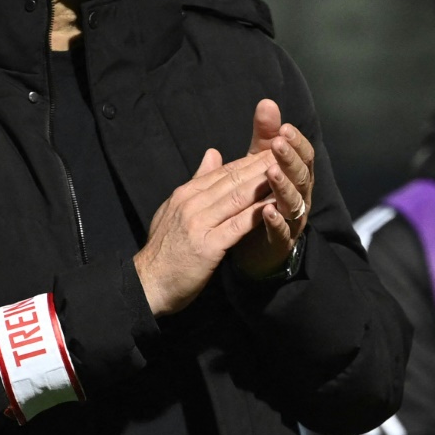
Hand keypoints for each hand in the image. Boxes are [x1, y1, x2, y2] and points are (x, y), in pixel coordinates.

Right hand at [134, 148, 274, 315]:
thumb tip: (212, 153)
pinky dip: (258, 213)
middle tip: (286, 153)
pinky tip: (275, 206)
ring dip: (264, 184)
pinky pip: (238, 225)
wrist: (147, 283)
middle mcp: (191, 204)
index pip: (222, 172)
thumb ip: (197, 182)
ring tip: (286, 173)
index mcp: (185, 195)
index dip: (249, 160)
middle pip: (233, 180)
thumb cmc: (163, 251)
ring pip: (237, 198)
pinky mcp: (207, 246)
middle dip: (261, 165)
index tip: (271, 150)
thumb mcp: (175, 209)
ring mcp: (199, 224)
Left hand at [229, 98, 315, 278]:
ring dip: (284, 186)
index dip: (296, 142)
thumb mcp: (259, 164)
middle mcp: (301, 197)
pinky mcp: (280, 243)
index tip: (283, 128)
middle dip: (290, 158)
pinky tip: (268, 211)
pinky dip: (276, 221)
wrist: (252, 247)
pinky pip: (282, 231)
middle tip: (277, 143)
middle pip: (302, 175)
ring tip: (271, 172)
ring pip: (294, 202)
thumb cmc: (259, 199)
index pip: (304, 156)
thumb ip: (264, 136)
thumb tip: (267, 102)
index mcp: (298, 177)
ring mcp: (293, 221)